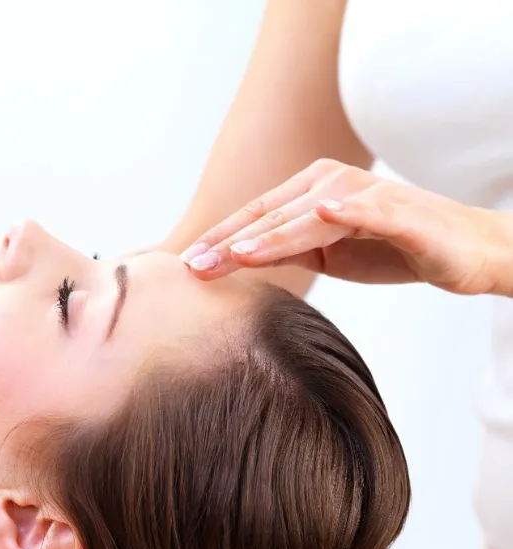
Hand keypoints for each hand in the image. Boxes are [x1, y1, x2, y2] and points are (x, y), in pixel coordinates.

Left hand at [180, 158, 512, 295]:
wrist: (460, 250)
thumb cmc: (389, 249)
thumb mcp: (325, 254)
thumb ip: (284, 251)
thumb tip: (233, 261)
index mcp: (310, 192)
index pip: (255, 218)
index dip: (219, 240)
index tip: (185, 265)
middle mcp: (331, 185)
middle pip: (271, 218)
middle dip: (229, 244)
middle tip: (193, 267)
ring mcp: (364, 195)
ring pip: (307, 218)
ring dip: (271, 235)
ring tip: (237, 254)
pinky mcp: (398, 212)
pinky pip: (368, 211)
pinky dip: (347, 210)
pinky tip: (324, 211)